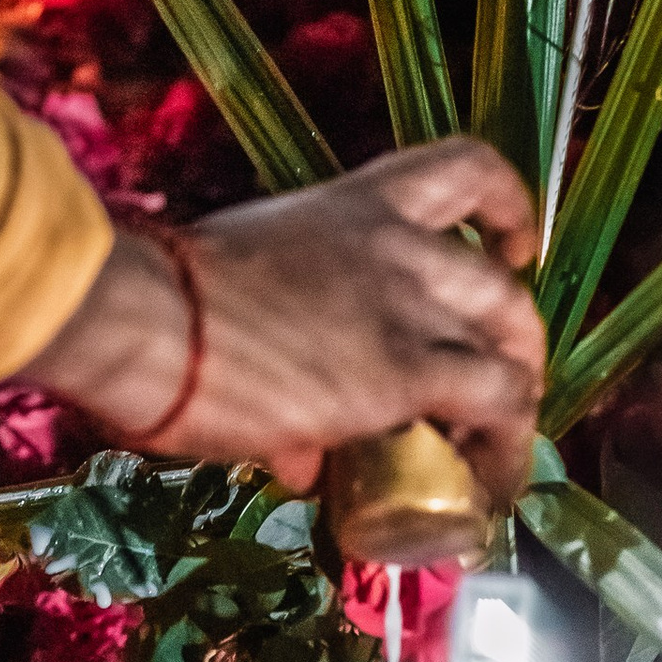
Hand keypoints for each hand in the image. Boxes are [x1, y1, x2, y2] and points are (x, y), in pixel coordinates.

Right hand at [28, 139, 545, 502]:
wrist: (143, 316)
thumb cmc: (161, 298)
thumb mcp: (237, 295)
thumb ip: (283, 361)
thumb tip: (303, 453)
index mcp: (353, 206)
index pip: (462, 171)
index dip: (508, 209)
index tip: (516, 247)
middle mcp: (396, 247)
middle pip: (502, 288)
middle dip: (518, 345)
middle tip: (504, 387)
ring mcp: (406, 308)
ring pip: (510, 352)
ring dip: (518, 407)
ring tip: (497, 460)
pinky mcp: (404, 373)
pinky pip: (491, 409)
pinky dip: (502, 452)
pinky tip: (486, 491)